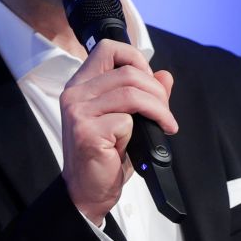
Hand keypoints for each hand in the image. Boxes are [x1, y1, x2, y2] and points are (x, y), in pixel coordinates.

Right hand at [59, 40, 175, 223]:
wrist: (87, 191)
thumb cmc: (105, 156)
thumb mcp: (127, 119)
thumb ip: (144, 94)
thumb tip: (165, 76)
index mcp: (82, 84)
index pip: (109, 48)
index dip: (136, 59)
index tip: (150, 83)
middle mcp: (75, 93)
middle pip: (128, 71)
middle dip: (157, 92)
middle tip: (165, 113)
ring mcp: (78, 112)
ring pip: (131, 93)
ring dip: (158, 110)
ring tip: (165, 125)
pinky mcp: (86, 131)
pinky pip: (126, 120)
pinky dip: (141, 131)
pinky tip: (139, 144)